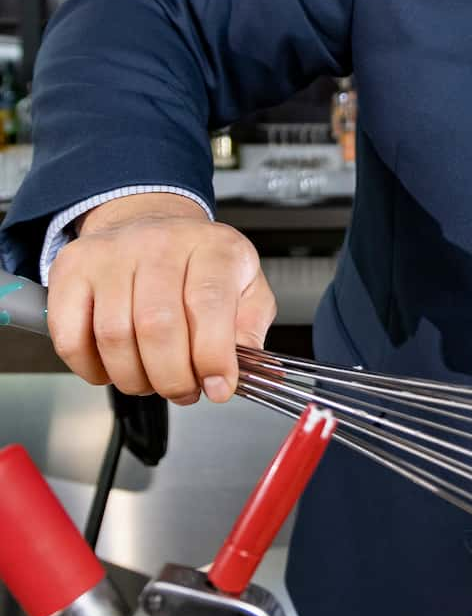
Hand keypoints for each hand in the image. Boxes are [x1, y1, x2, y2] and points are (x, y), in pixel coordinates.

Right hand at [47, 193, 276, 404]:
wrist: (150, 225)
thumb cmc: (201, 266)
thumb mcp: (246, 287)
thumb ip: (251, 329)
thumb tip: (257, 373)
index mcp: (212, 247)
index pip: (208, 303)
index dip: (213, 356)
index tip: (218, 387)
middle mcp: (159, 243)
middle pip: (157, 325)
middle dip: (173, 377)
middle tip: (184, 391)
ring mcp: (110, 253)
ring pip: (113, 335)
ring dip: (135, 378)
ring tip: (153, 380)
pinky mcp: (71, 270)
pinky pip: (71, 336)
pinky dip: (92, 369)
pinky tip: (114, 370)